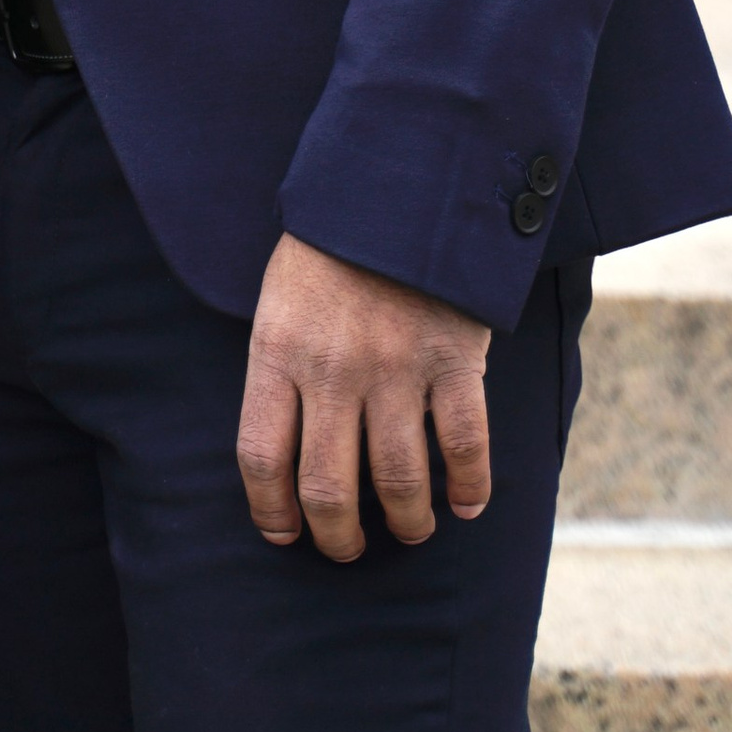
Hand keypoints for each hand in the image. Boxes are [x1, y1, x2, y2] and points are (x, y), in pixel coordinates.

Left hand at [236, 232, 491, 559]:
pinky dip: (469, 487)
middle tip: (346, 548)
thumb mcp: (279, 297)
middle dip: (336, 535)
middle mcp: (333, 368)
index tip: (283, 535)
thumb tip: (282, 446)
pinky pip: (465, 444)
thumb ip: (279, 365)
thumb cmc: (330, 245)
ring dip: (404, 521)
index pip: (262, 455)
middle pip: (327, 486)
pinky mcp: (454, 359)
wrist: (398, 183)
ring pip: (397, 480)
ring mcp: (396, 366)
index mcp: (278, 350)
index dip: (270, 511)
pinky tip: (464, 505)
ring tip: (409, 530)